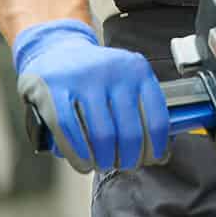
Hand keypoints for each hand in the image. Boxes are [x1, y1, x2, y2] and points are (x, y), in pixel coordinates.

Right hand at [14, 20, 168, 173]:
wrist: (56, 51)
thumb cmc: (96, 75)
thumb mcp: (126, 78)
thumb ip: (142, 108)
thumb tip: (160, 153)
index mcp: (137, 70)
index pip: (156, 118)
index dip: (156, 147)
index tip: (153, 159)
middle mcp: (114, 71)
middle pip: (129, 132)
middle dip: (128, 158)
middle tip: (124, 165)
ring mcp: (83, 79)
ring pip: (101, 135)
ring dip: (104, 160)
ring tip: (103, 165)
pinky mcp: (55, 90)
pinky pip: (70, 131)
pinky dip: (79, 155)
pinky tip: (84, 163)